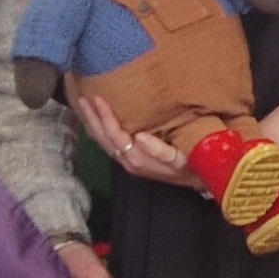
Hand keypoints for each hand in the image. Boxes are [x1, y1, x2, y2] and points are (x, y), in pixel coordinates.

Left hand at [77, 92, 202, 190]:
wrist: (196, 179)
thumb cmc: (191, 165)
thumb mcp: (179, 159)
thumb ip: (159, 151)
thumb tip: (139, 136)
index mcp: (137, 159)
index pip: (115, 135)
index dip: (106, 117)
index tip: (98, 98)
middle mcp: (127, 161)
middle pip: (102, 138)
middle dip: (91, 118)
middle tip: (82, 98)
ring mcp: (126, 161)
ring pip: (102, 142)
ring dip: (92, 123)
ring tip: (84, 106)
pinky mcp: (128, 159)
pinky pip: (107, 144)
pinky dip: (99, 130)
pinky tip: (96, 121)